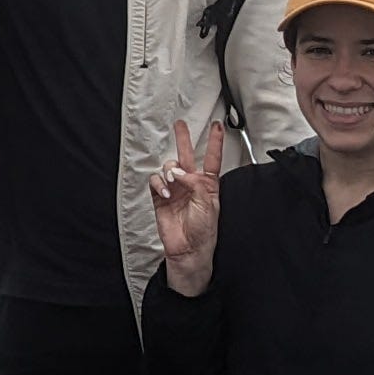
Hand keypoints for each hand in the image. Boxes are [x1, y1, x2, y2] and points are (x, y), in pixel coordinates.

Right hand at [148, 115, 224, 292]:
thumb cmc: (204, 231)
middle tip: (180, 125)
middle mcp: (191, 184)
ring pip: (169, 167)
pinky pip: (156, 182)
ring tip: (173, 182)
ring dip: (170, 171)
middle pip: (187, 156)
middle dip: (183, 139)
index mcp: (208, 185)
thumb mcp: (208, 204)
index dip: (215, 142)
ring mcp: (175, 189)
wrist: (189, 250)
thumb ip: (196, 183)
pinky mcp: (161, 197)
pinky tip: (166, 192)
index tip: (217, 127)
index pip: (212, 159)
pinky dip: (159, 184)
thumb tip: (179, 171)